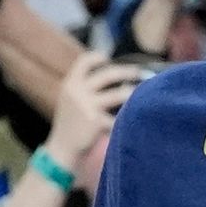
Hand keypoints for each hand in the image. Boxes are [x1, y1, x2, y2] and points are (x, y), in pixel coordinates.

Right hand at [46, 52, 147, 193]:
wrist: (61, 150)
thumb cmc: (69, 124)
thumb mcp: (69, 100)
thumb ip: (83, 87)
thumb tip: (111, 73)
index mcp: (70, 84)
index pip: (84, 62)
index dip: (97, 57)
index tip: (109, 58)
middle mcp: (77, 92)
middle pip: (109, 74)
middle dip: (128, 72)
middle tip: (140, 73)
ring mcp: (87, 106)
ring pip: (119, 94)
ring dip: (134, 94)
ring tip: (144, 95)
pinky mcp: (96, 122)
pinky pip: (118, 117)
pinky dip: (128, 118)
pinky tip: (135, 119)